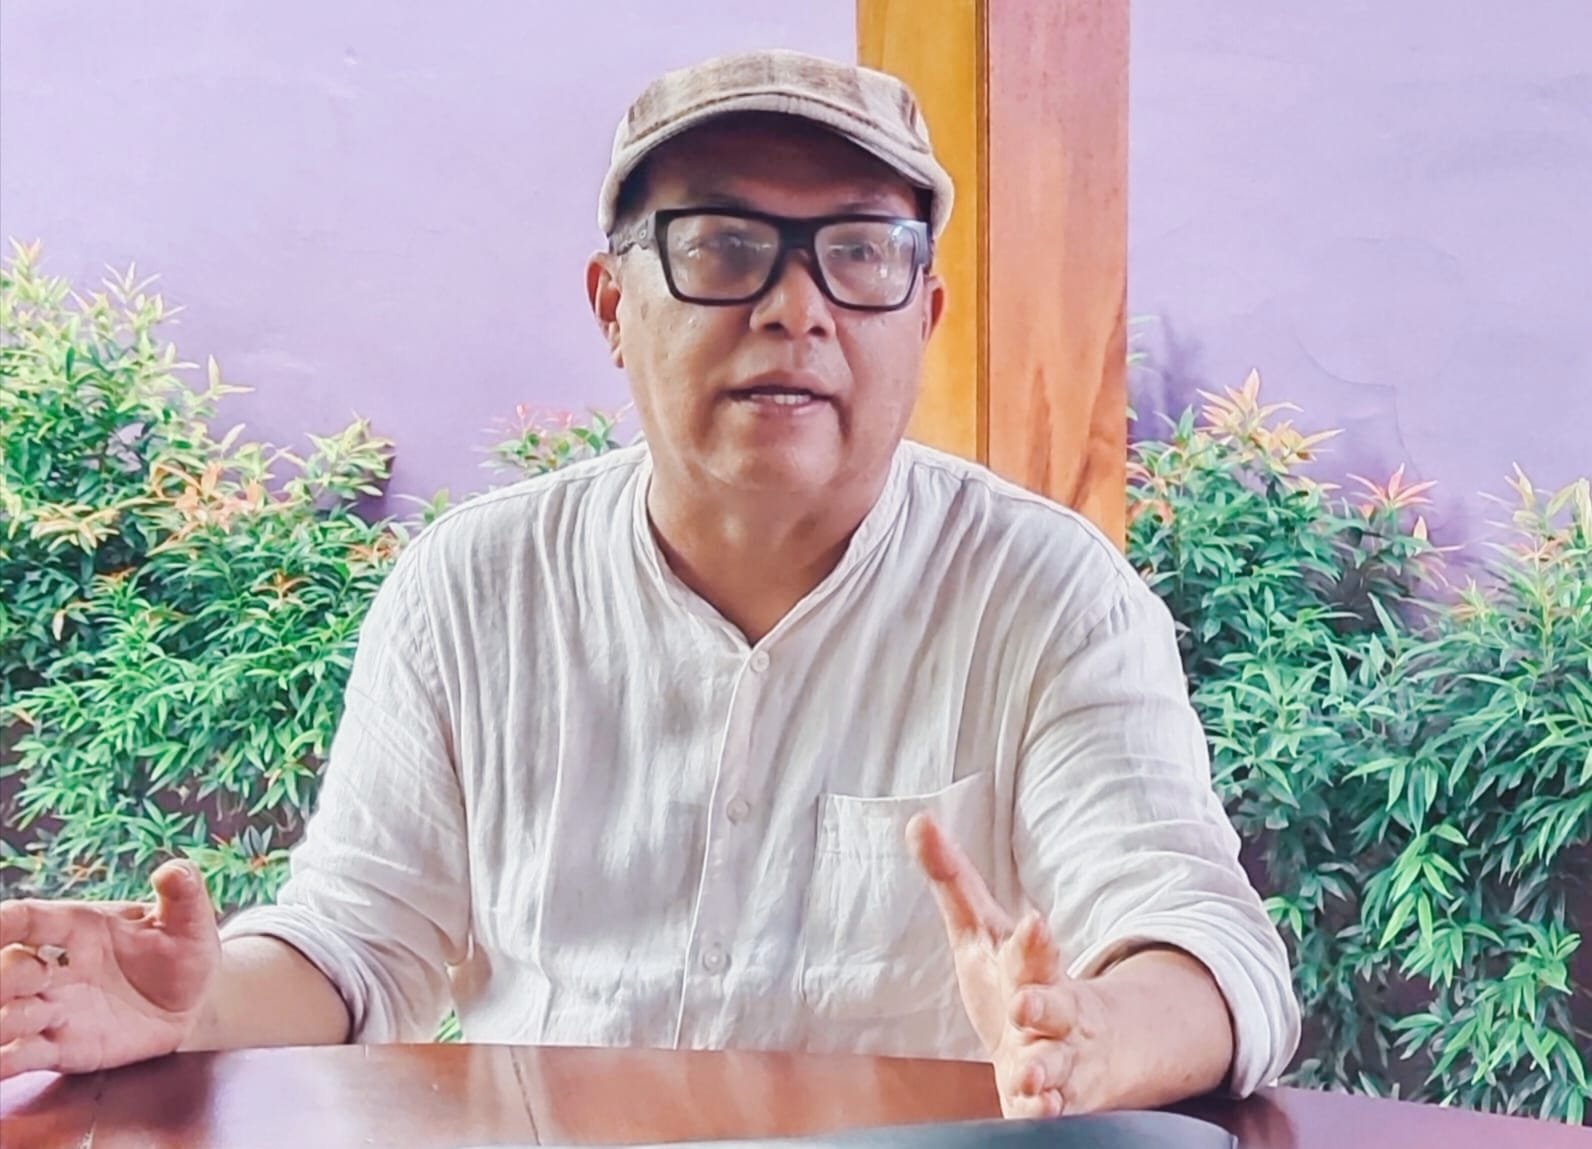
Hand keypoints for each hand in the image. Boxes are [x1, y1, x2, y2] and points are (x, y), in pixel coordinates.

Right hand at [0, 860, 221, 1077]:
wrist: (191, 1003)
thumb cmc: (182, 952)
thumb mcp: (190, 921)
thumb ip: (184, 894)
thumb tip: (174, 870)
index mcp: (77, 927)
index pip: (30, 919)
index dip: (5, 922)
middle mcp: (54, 969)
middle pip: (8, 969)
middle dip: (2, 976)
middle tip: (10, 984)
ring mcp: (54, 1010)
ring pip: (8, 1015)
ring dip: (2, 1021)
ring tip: (7, 1024)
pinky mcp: (60, 1050)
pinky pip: (20, 1057)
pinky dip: (3, 1063)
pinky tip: (0, 1064)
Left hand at [908, 813, 1111, 1118]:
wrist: (1086, 1044)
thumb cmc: (1021, 978)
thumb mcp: (984, 929)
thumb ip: (953, 880)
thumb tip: (917, 821)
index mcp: (1033, 967)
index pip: (1035, 951)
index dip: (1034, 941)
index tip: (1033, 924)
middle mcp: (1053, 1012)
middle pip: (1052, 1006)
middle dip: (1040, 1004)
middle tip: (1023, 1004)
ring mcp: (1059, 1057)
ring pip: (1057, 1063)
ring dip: (1043, 1068)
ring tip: (1028, 1074)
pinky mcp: (1058, 1099)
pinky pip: (1056, 1110)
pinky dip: (1046, 1111)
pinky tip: (1037, 1111)